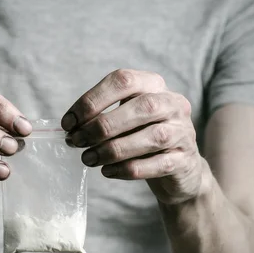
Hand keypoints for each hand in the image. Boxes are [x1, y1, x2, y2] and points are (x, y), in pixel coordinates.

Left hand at [61, 69, 208, 204]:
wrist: (180, 169)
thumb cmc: (143, 138)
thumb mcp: (126, 119)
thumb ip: (102, 117)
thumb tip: (71, 128)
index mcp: (154, 85)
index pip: (123, 81)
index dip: (92, 100)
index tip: (68, 122)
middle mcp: (173, 104)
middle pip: (141, 107)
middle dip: (101, 126)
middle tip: (76, 142)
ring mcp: (183, 132)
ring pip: (151, 137)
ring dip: (112, 149)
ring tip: (88, 159)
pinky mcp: (185, 160)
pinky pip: (156, 165)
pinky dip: (128, 169)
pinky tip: (108, 171)